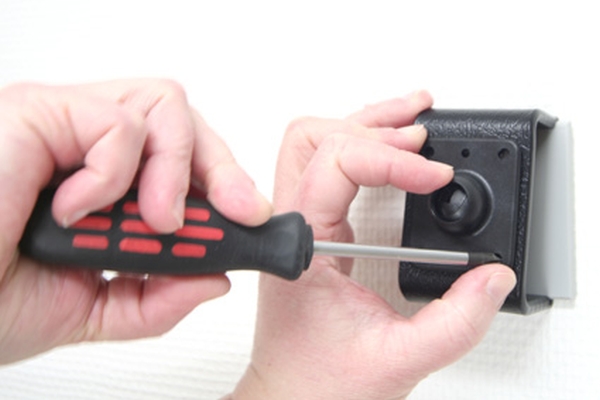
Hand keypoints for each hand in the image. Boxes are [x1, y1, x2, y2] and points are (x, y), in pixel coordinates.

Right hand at [0, 79, 271, 364]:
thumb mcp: (88, 312)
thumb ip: (153, 299)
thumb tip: (211, 278)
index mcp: (102, 187)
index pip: (180, 160)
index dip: (222, 182)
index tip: (248, 219)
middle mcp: (85, 149)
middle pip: (181, 122)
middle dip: (219, 167)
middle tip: (235, 211)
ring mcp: (63, 127)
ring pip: (160, 108)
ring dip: (173, 172)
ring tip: (153, 221)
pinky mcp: (36, 113)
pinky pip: (113, 123)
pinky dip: (113, 173)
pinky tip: (79, 209)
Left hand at [231, 91, 515, 398]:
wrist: (292, 397)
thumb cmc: (318, 382)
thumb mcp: (397, 360)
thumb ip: (454, 322)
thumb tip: (491, 277)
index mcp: (301, 247)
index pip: (336, 164)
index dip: (390, 160)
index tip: (433, 177)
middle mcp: (292, 227)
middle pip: (313, 138)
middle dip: (371, 127)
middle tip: (419, 138)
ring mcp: (299, 225)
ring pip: (315, 145)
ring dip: (363, 126)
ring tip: (410, 121)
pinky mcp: (315, 230)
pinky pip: (329, 171)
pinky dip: (363, 149)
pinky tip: (391, 147)